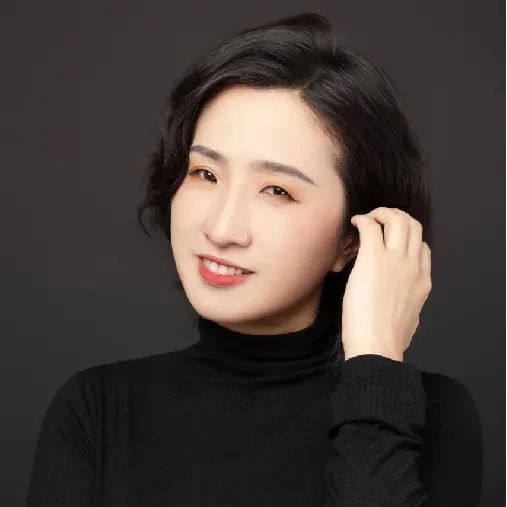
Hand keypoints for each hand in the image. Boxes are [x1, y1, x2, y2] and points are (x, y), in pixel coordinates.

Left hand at [341, 207, 431, 361]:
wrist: (377, 346)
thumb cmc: (387, 339)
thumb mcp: (410, 317)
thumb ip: (408, 301)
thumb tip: (402, 300)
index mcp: (423, 279)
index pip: (422, 246)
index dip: (407, 237)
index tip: (390, 239)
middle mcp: (413, 264)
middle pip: (413, 225)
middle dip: (396, 217)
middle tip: (378, 221)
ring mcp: (395, 259)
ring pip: (397, 219)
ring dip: (380, 213)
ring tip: (366, 219)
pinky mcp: (373, 258)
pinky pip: (370, 226)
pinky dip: (362, 219)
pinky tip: (354, 223)